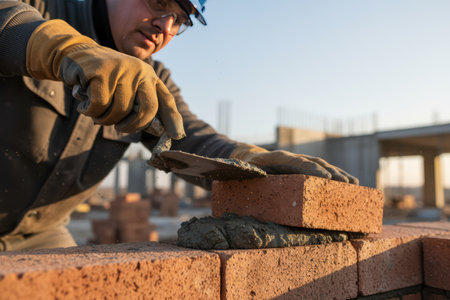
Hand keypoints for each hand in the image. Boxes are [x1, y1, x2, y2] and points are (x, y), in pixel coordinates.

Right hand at [26, 20, 183, 137]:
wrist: (76, 53)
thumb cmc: (104, 78)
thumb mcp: (126, 87)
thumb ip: (139, 104)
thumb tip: (159, 131)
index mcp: (149, 76)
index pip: (166, 100)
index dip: (173, 119)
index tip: (177, 135)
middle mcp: (140, 71)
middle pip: (147, 109)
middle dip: (134, 126)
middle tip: (120, 128)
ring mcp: (122, 69)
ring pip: (119, 111)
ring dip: (105, 120)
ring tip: (97, 113)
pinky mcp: (101, 71)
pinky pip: (99, 105)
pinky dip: (90, 111)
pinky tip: (85, 106)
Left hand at [230, 143, 358, 183]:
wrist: (246, 155)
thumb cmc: (244, 166)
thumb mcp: (243, 169)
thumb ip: (248, 172)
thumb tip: (253, 175)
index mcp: (278, 158)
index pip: (299, 162)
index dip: (313, 170)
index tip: (327, 178)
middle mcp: (292, 158)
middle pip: (316, 164)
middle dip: (333, 174)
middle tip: (349, 185)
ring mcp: (298, 161)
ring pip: (322, 166)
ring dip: (338, 174)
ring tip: (354, 184)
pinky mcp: (301, 167)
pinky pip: (320, 170)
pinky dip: (334, 175)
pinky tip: (347, 183)